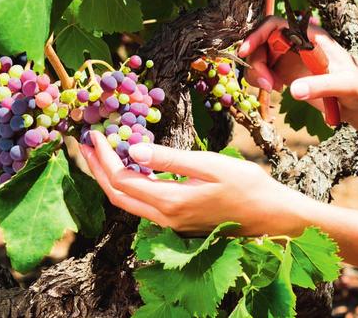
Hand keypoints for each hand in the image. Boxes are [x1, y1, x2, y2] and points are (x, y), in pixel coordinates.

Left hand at [79, 130, 308, 236]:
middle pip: (118, 196)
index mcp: (170, 201)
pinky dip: (132, 186)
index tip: (96, 135)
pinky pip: (145, 205)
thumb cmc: (248, 185)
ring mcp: (172, 223)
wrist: (271, 215)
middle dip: (98, 170)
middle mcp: (165, 217)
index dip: (105, 157)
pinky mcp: (180, 222)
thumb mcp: (211, 164)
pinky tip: (136, 169)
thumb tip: (134, 151)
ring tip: (104, 155)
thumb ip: (171, 158)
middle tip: (87, 145)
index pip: (123, 179)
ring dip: (112, 179)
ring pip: (129, 202)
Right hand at [238, 17, 357, 125]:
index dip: (258, 33)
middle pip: (262, 42)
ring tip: (273, 88)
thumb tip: (292, 90)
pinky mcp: (288, 75)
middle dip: (257, 61)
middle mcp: (297, 44)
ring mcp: (291, 59)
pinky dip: (261, 80)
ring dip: (257, 72)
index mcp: (311, 36)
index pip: (276, 24)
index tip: (246, 50)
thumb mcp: (344, 84)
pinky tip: (276, 88)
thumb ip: (320, 86)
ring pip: (260, 58)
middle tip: (267, 84)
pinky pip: (264, 73)